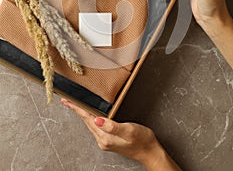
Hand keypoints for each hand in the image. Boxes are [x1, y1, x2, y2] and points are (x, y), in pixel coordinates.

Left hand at [61, 99, 181, 169]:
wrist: (150, 152)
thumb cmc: (142, 140)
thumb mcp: (129, 130)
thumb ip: (112, 126)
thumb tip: (97, 120)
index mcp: (105, 137)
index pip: (87, 119)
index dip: (77, 109)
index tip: (67, 101)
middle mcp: (102, 140)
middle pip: (86, 121)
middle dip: (77, 110)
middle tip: (68, 100)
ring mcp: (105, 141)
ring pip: (90, 124)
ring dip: (83, 114)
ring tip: (76, 106)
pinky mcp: (110, 140)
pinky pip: (96, 127)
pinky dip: (91, 118)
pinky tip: (92, 114)